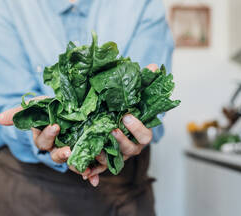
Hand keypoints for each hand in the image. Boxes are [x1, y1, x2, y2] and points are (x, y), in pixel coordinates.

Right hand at [0, 96, 90, 177]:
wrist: (71, 108)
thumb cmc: (51, 107)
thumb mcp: (36, 105)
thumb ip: (18, 113)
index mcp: (44, 138)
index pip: (43, 141)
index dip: (48, 136)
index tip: (56, 126)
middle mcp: (56, 147)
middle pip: (56, 155)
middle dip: (62, 154)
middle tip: (69, 150)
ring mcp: (70, 151)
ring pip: (71, 163)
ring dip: (76, 167)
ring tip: (85, 168)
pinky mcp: (84, 154)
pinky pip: (87, 167)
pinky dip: (91, 173)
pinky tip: (95, 178)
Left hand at [84, 63, 157, 185]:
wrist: (110, 121)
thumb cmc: (123, 109)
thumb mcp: (131, 96)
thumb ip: (142, 83)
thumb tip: (154, 66)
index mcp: (140, 133)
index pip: (145, 135)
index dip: (137, 127)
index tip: (126, 115)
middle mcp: (130, 147)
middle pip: (130, 149)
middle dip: (121, 140)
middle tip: (111, 129)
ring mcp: (117, 156)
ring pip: (114, 161)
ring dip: (105, 156)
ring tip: (95, 147)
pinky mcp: (103, 162)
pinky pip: (98, 170)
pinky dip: (93, 173)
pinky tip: (86, 174)